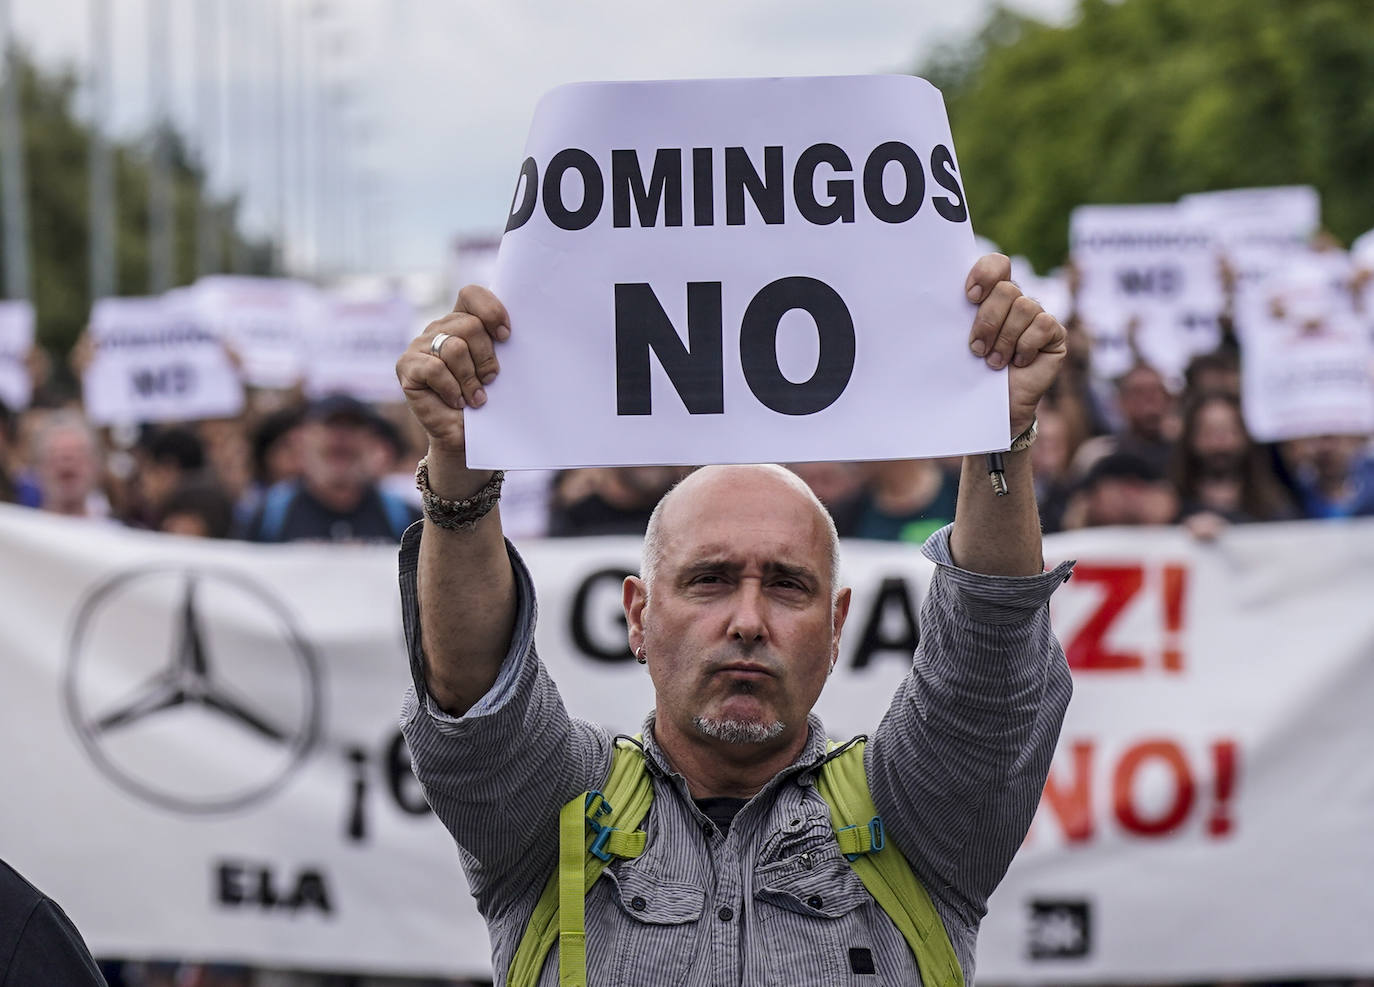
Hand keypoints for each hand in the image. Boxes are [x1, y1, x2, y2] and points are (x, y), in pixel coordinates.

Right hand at [396, 285, 509, 458]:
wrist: (463, 438)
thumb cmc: (485, 401)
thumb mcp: (497, 369)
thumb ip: (499, 345)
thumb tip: (510, 334)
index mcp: (461, 321)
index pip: (471, 295)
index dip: (491, 311)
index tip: (506, 337)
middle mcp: (438, 328)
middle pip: (469, 325)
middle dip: (486, 357)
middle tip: (490, 381)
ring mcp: (419, 345)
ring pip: (454, 348)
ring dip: (470, 378)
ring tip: (476, 397)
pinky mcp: (406, 366)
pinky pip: (435, 369)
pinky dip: (452, 389)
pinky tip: (457, 402)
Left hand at [964, 253, 1067, 435]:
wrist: (989, 408)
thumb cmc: (970, 373)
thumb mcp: (958, 341)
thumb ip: (957, 316)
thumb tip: (935, 296)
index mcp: (991, 296)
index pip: (997, 264)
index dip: (985, 274)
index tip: (969, 297)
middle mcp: (1016, 301)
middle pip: (1007, 289)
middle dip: (987, 321)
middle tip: (976, 349)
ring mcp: (1037, 316)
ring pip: (1024, 307)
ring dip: (1004, 339)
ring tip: (993, 362)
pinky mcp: (1054, 334)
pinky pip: (1043, 325)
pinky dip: (1026, 345)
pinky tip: (1018, 363)